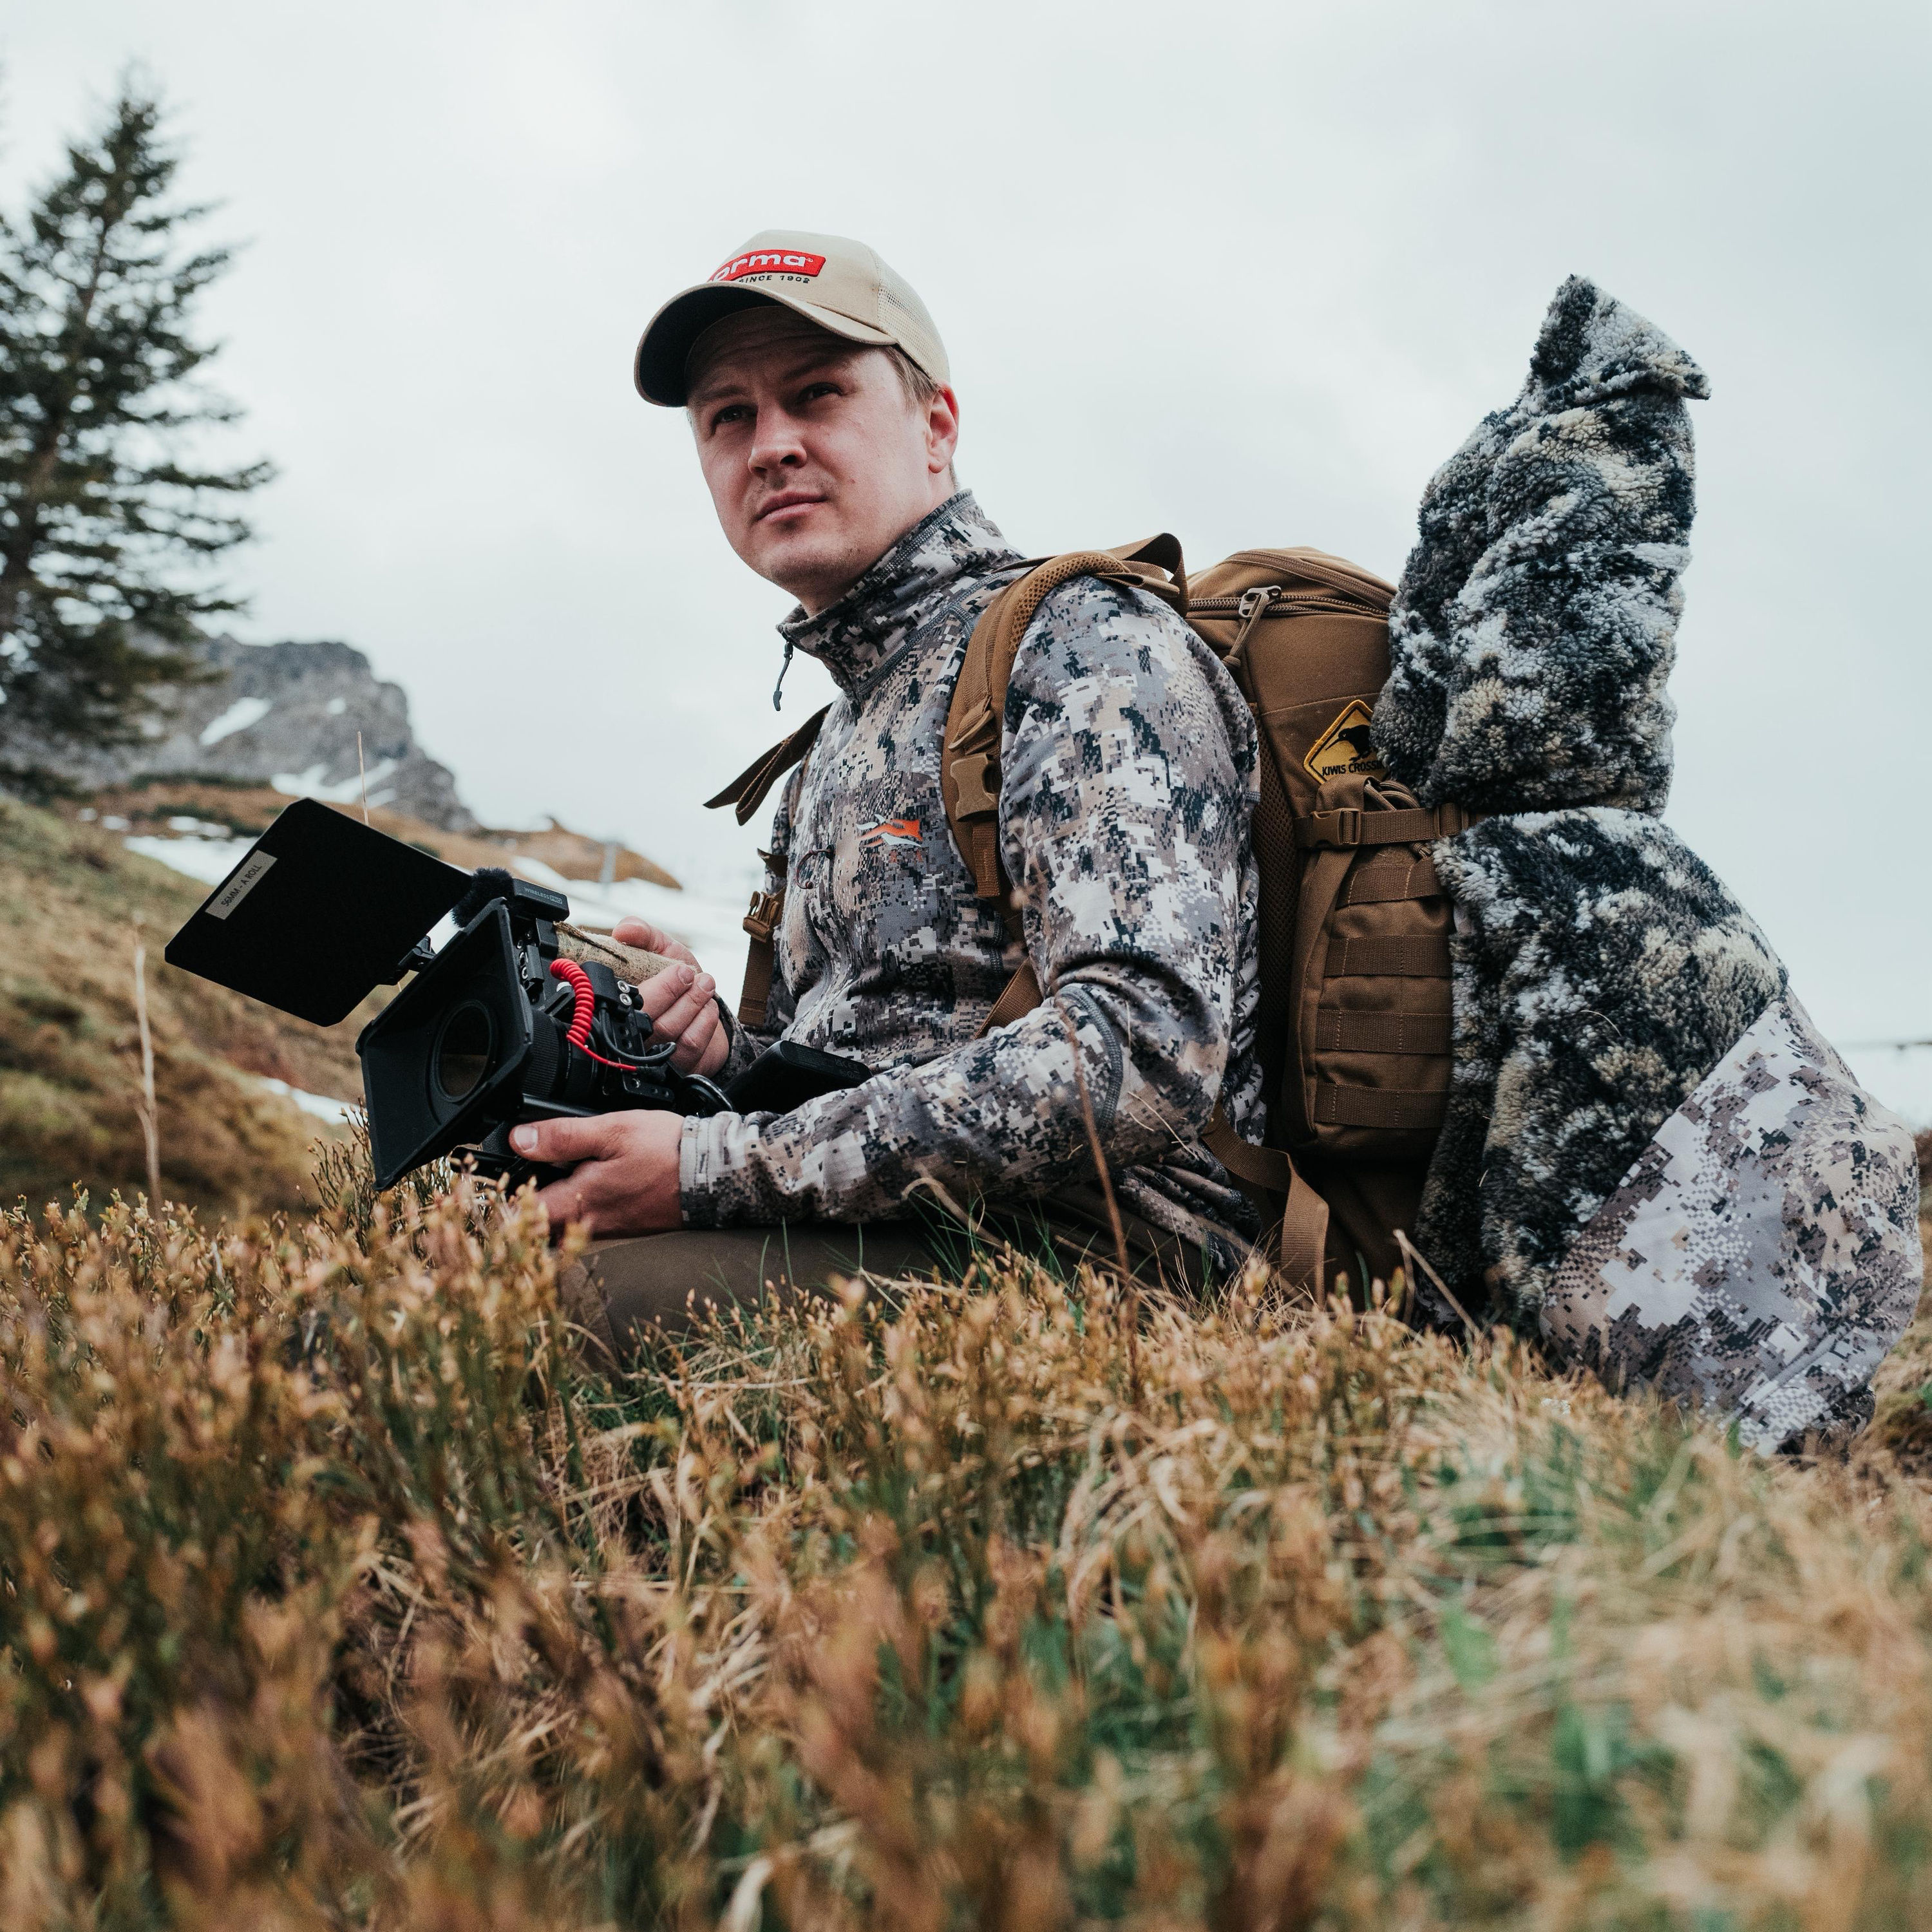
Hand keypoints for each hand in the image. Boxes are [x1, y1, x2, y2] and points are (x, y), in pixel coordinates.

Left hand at [516, 1110, 685, 1236]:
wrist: (714, 1174)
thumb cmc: (666, 1152)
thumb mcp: (612, 1131)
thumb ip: (563, 1137)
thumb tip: (520, 1140)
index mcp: (579, 1202)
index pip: (522, 1215)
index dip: (507, 1197)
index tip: (502, 1178)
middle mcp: (591, 1224)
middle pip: (543, 1225)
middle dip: (529, 1204)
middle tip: (526, 1174)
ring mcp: (612, 1229)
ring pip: (568, 1224)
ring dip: (557, 1203)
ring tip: (558, 1173)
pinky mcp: (630, 1225)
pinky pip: (593, 1222)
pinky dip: (584, 1204)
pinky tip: (594, 1180)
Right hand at [612, 918, 729, 1077]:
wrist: (705, 1006)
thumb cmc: (676, 979)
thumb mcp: (661, 950)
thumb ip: (644, 934)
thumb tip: (624, 930)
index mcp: (620, 1002)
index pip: (614, 1000)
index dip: (644, 986)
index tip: (674, 967)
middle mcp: (631, 1031)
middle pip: (645, 1018)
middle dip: (672, 991)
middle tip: (688, 973)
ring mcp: (653, 1052)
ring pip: (669, 1032)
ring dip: (692, 1004)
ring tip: (705, 985)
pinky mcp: (677, 1065)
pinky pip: (689, 1046)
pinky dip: (705, 1022)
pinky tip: (708, 1008)